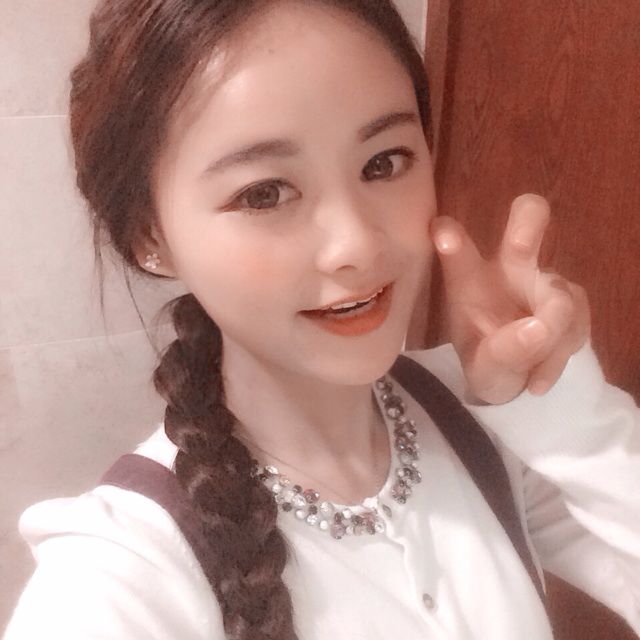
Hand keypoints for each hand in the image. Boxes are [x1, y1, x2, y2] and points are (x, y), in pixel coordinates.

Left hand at [429, 194, 590, 404]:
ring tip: (528, 376)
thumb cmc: (486, 357)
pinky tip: (538, 382)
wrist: (515, 378)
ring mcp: (545, 280)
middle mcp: (510, 267)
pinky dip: (560, 356)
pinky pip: (578, 323)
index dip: (452, 239)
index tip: (442, 234)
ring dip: (550, 338)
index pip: (461, 251)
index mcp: (472, 277)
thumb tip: (538, 330)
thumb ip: (501, 352)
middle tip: (520, 243)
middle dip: (526, 225)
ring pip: (561, 297)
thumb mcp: (479, 366)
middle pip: (528, 220)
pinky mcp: (574, 301)